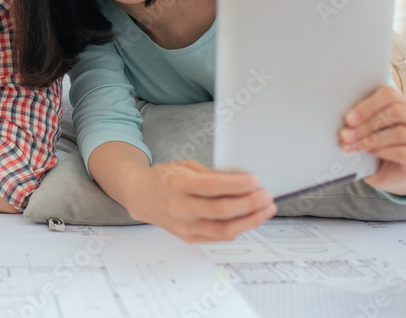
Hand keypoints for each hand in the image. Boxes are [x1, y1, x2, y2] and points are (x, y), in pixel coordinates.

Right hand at [123, 160, 275, 242]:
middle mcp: (180, 208)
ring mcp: (184, 226)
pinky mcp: (188, 237)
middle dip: (250, 204)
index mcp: (178, 185)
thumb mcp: (185, 166)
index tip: (255, 181)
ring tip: (265, 210)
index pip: (213, 187)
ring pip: (224, 230)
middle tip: (266, 197)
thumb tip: (243, 181)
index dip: (237, 185)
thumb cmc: (163, 178)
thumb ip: (212, 174)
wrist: (139, 195)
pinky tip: (248, 220)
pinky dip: (237, 229)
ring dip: (250, 221)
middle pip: (222, 210)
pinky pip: (218, 237)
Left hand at [341, 85, 405, 195]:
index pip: (389, 95)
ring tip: (354, 145)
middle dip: (367, 124)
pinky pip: (402, 151)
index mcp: (403, 104)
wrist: (388, 171)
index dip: (367, 106)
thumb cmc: (375, 144)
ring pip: (400, 132)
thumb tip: (343, 119)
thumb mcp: (366, 128)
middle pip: (396, 111)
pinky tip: (368, 152)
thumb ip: (359, 119)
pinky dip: (381, 151)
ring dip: (371, 139)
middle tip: (346, 134)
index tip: (348, 118)